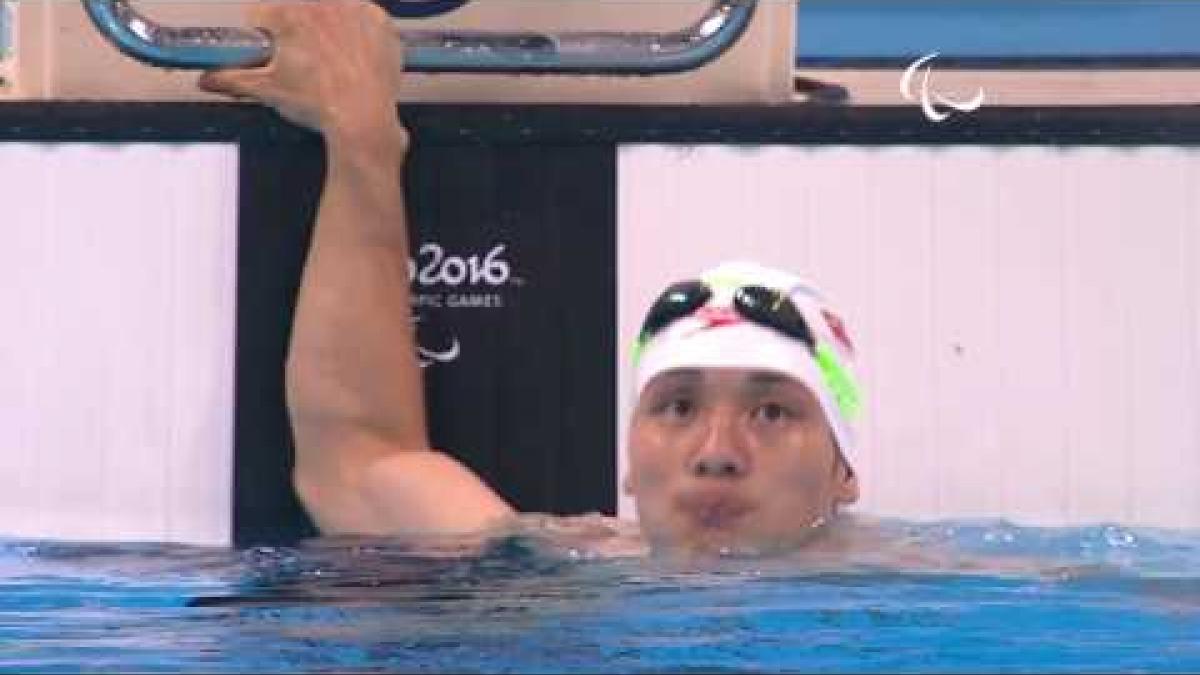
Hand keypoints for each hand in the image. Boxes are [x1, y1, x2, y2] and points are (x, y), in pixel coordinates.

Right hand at [199, 0, 406, 148]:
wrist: (363, 119)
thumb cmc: (317, 105)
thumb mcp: (268, 90)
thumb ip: (232, 79)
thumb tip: (205, 79)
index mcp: (289, 14)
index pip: (263, 14)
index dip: (265, 36)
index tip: (273, 52)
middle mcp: (322, 3)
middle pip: (299, 10)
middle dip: (298, 32)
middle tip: (306, 62)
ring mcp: (354, 8)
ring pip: (331, 9)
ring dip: (328, 27)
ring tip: (332, 61)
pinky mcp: (380, 20)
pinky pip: (363, 15)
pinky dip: (359, 31)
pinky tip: (356, 55)